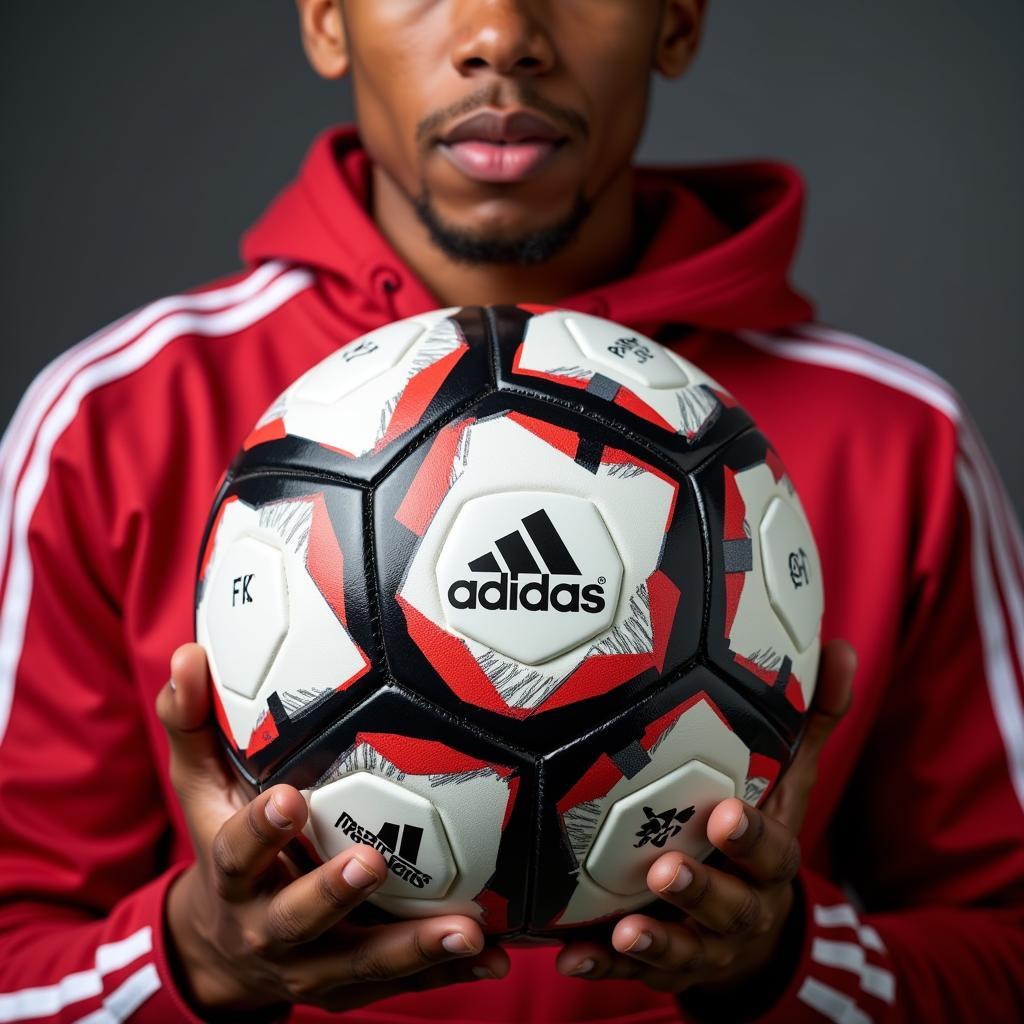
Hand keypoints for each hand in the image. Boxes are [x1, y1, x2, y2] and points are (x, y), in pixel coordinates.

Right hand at [158, 643, 509, 1015]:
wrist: (222, 952)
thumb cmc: (224, 847)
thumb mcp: (201, 791)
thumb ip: (192, 725)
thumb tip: (189, 655)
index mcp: (234, 877)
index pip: (237, 853)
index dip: (260, 829)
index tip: (288, 798)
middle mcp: (267, 929)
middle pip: (297, 918)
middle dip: (332, 893)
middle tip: (372, 863)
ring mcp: (311, 966)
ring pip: (360, 962)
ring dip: (412, 949)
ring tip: (466, 932)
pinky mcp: (350, 986)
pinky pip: (403, 985)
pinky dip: (447, 973)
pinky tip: (495, 958)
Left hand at [556, 638, 856, 995]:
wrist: (758, 935)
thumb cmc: (763, 840)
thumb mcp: (790, 787)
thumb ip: (811, 724)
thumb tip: (841, 650)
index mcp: (770, 863)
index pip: (772, 849)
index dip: (752, 835)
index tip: (726, 812)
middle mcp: (744, 908)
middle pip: (730, 904)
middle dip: (701, 887)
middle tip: (667, 867)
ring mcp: (705, 944)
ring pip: (684, 947)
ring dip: (655, 938)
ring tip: (623, 927)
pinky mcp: (666, 965)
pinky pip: (632, 971)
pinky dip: (603, 964)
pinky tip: (570, 957)